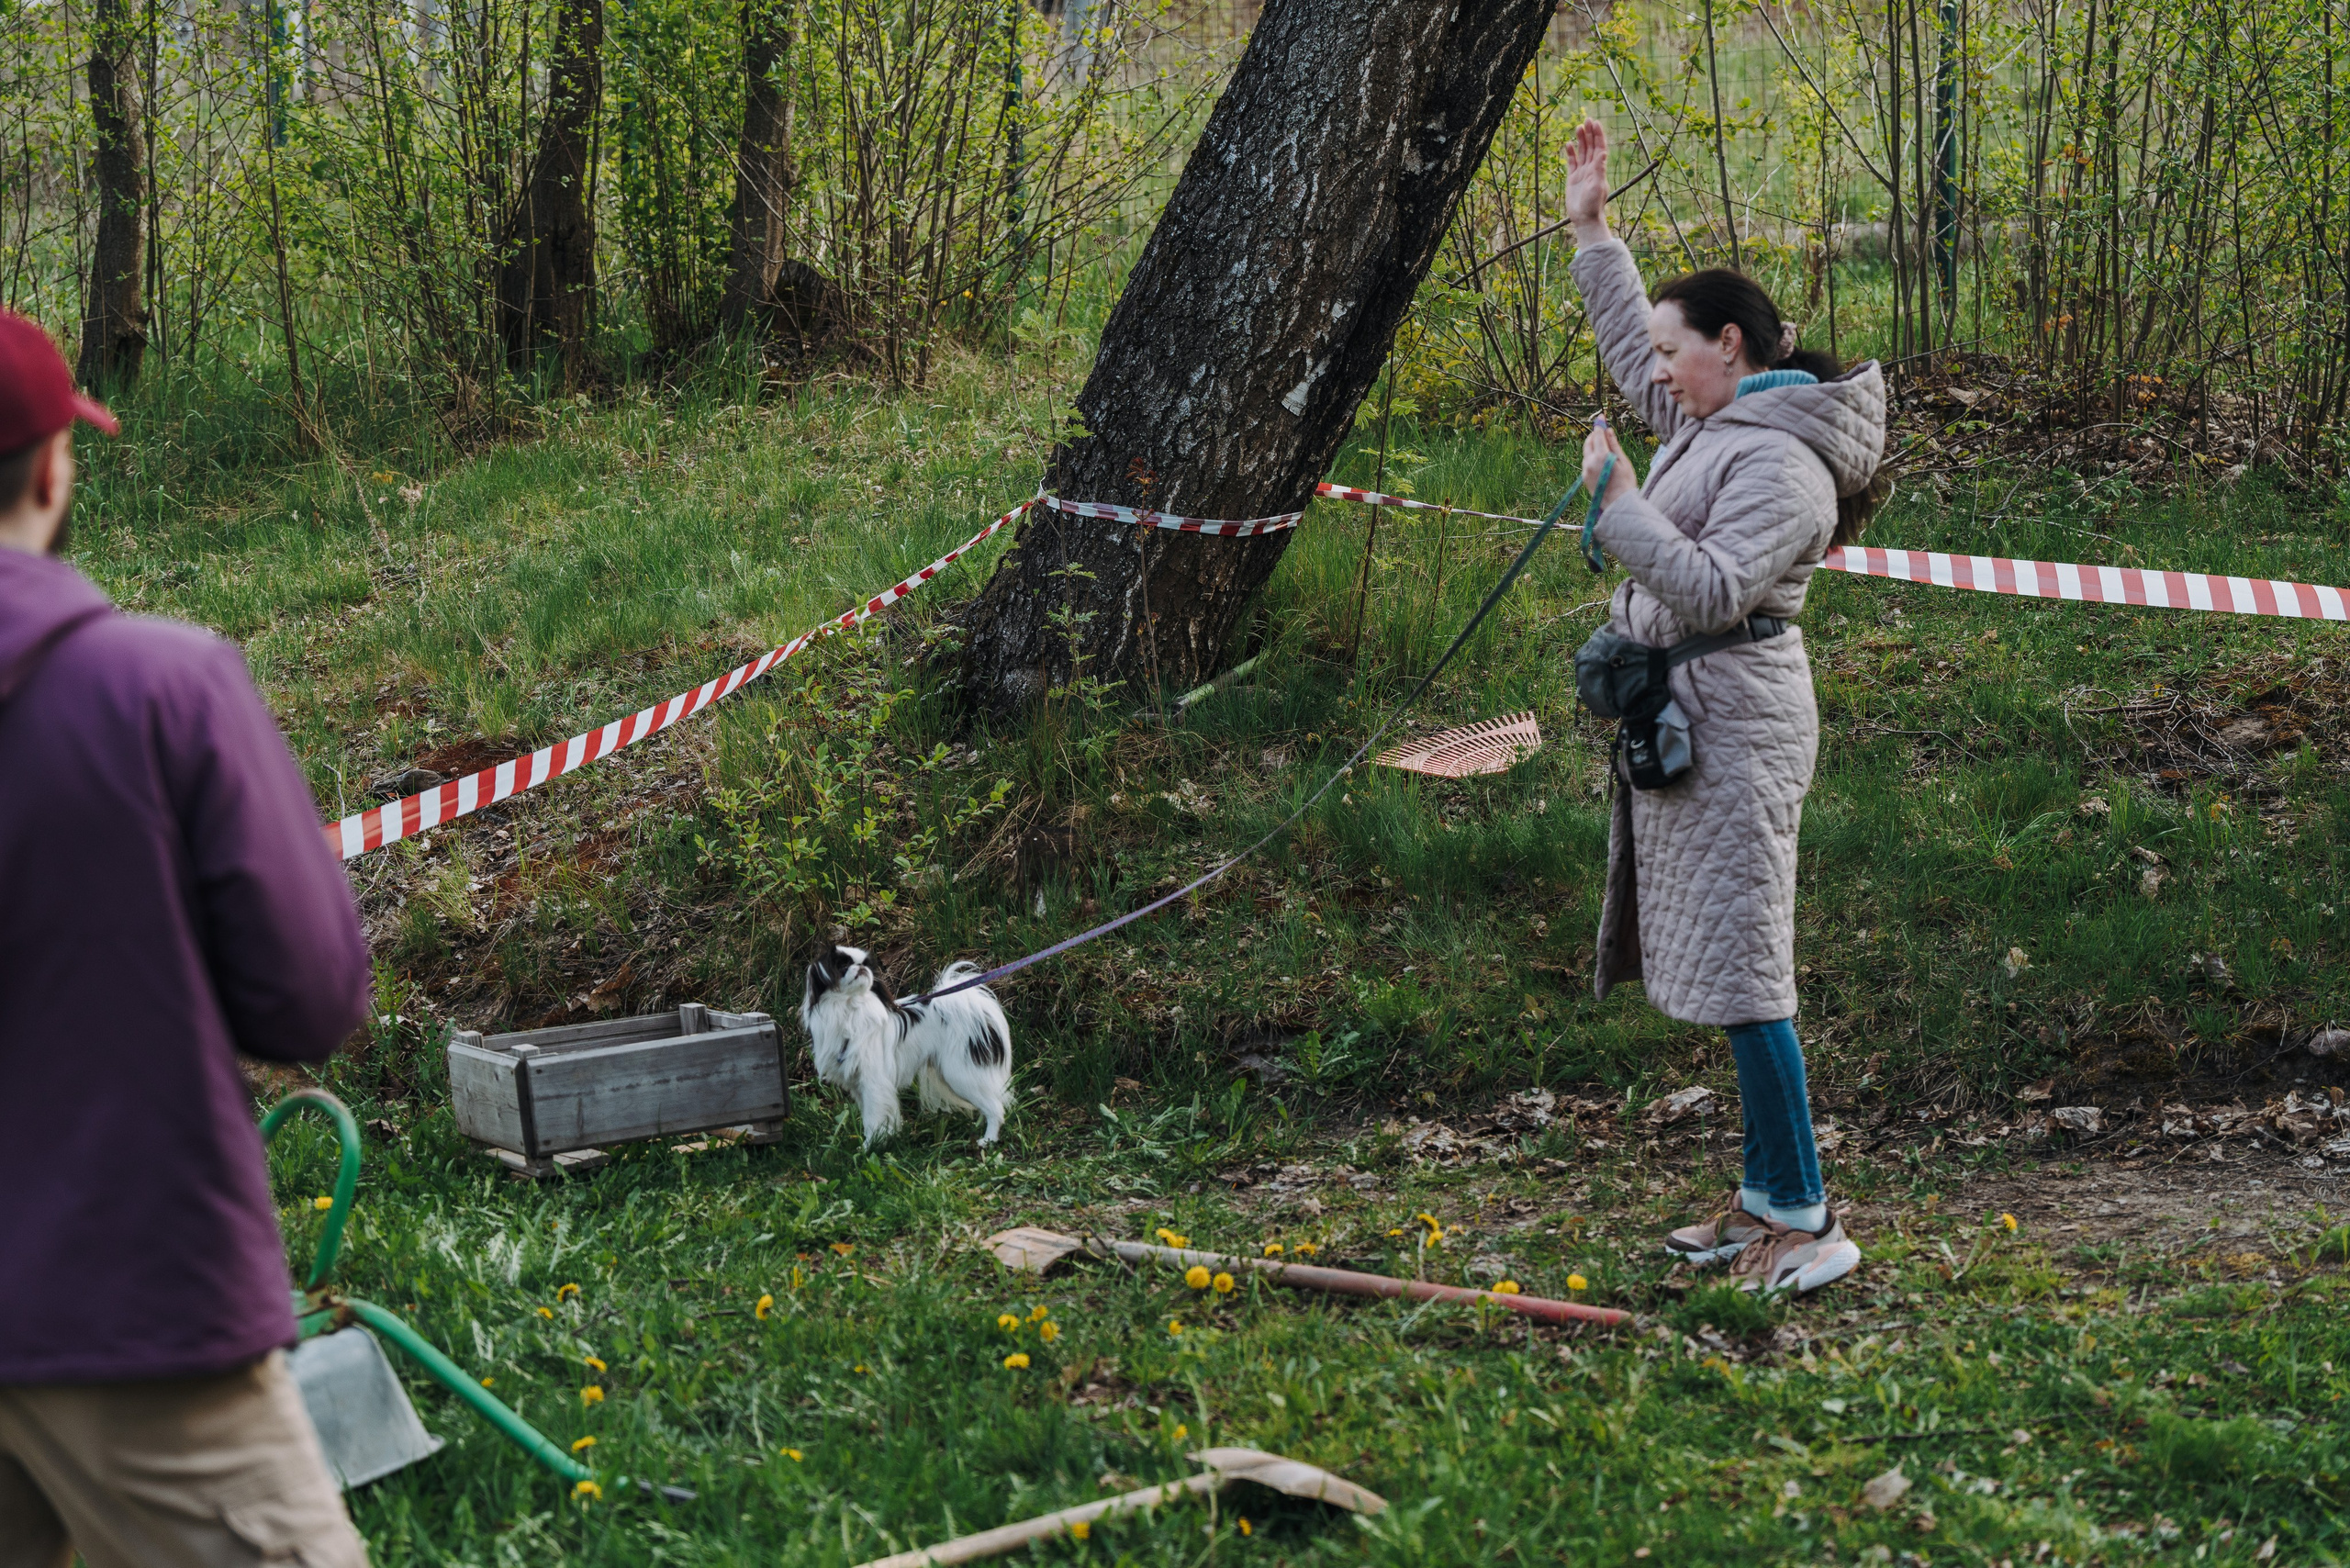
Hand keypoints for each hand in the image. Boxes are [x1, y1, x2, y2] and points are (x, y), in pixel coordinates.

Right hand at [1565, 119, 1611, 243]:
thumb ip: (1599, 169)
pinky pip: (1572, 162)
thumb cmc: (1593, 204)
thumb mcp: (1597, 186)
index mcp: (1598, 169)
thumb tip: (1602, 152)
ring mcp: (1582, 173)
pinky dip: (1571, 153)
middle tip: (1587, 119)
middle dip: (1589, 133)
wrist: (1584, 218)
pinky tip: (1569, 144)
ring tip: (1578, 127)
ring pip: (1582, 152)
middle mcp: (1591, 168)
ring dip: (1581, 140)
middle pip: (1591, 147)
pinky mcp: (1573, 179)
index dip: (1598, 135)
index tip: (1595, 123)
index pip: (1599, 147)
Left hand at [1581, 420, 1635, 505]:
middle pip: (1588, 442)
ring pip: (1586, 452)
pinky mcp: (1584, 477)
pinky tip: (1601, 459)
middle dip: (1594, 434)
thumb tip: (1608, 430)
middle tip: (1602, 429)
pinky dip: (1592, 456)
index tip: (1601, 417)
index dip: (1599, 425)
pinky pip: (1586, 462)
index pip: (1598, 435)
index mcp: (1601, 456)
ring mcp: (1585, 470)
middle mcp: (1590, 462)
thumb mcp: (1623, 461)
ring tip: (1604, 446)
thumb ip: (1613, 445)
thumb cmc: (1625, 482)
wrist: (1618, 504)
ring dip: (1593, 445)